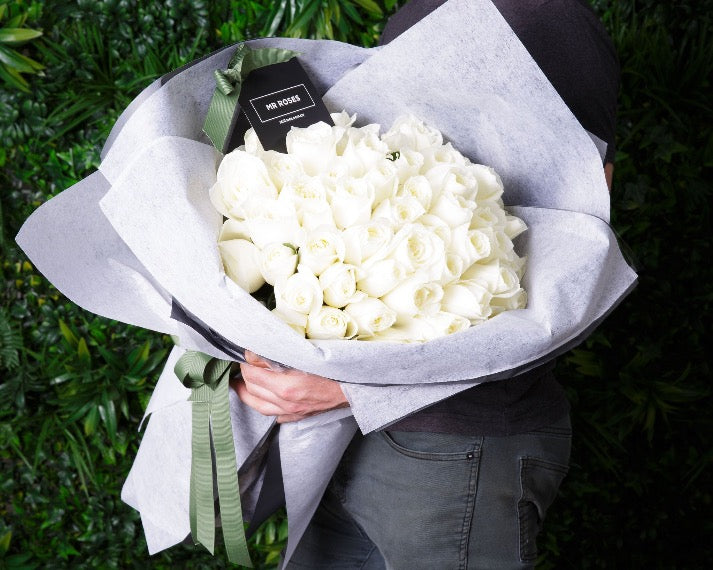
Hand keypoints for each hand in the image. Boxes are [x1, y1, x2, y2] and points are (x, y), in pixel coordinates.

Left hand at [232, 351, 349, 422]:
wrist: (352, 391)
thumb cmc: (332, 370)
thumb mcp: (306, 356)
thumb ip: (280, 354)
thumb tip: (257, 352)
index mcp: (287, 386)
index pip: (252, 374)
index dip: (246, 363)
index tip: (247, 355)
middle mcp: (285, 402)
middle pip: (251, 389)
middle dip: (245, 375)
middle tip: (245, 364)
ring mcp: (290, 413)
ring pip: (257, 405)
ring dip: (247, 392)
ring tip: (242, 382)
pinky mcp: (295, 417)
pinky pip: (272, 414)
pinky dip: (264, 404)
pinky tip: (263, 397)